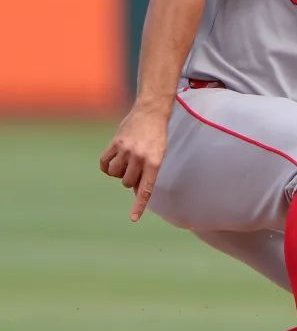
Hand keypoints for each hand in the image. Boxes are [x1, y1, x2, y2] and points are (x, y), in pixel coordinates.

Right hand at [99, 102, 170, 221]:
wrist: (151, 112)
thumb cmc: (157, 137)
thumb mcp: (159, 156)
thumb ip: (147, 173)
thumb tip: (137, 192)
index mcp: (155, 162)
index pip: (146, 189)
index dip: (139, 205)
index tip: (133, 219)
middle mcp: (140, 158)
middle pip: (127, 183)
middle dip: (129, 180)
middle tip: (135, 168)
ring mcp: (126, 150)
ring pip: (114, 174)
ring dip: (118, 172)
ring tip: (126, 161)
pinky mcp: (115, 143)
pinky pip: (104, 163)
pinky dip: (107, 166)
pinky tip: (113, 161)